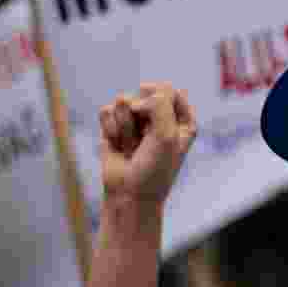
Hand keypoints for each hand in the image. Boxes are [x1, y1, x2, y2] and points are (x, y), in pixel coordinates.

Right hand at [98, 82, 197, 206]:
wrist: (129, 196)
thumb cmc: (155, 169)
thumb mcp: (167, 134)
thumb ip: (158, 103)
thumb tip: (129, 99)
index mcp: (181, 118)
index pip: (170, 90)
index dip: (160, 103)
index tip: (159, 125)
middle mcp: (158, 116)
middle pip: (145, 92)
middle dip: (141, 117)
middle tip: (145, 143)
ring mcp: (134, 119)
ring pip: (123, 101)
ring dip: (125, 127)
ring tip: (132, 148)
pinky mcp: (113, 125)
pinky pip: (106, 111)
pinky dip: (110, 129)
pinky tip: (117, 146)